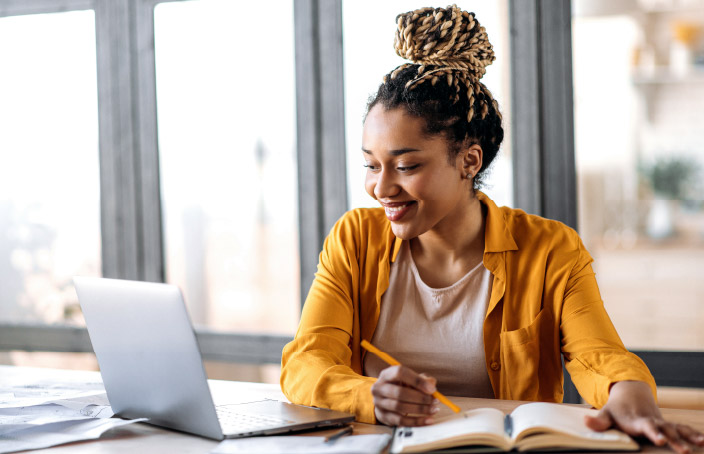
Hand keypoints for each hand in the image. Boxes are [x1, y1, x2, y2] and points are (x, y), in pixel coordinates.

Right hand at [371, 365, 439, 425]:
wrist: (386, 400)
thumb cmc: (401, 387)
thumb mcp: (410, 380)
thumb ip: (423, 380)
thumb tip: (431, 387)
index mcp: (387, 375)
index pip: (400, 373)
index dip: (417, 380)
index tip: (431, 389)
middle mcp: (379, 387)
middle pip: (399, 393)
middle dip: (420, 398)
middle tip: (434, 401)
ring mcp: (379, 403)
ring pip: (400, 407)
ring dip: (420, 409)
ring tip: (433, 410)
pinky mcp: (383, 416)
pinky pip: (400, 421)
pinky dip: (416, 421)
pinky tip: (428, 420)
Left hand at [585, 381, 703, 453]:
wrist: (630, 395)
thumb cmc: (617, 409)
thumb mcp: (606, 413)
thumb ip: (599, 421)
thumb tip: (586, 421)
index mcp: (637, 420)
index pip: (645, 426)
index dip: (652, 432)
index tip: (659, 439)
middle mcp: (652, 421)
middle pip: (664, 430)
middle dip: (674, 440)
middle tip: (684, 450)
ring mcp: (661, 422)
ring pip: (676, 428)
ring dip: (688, 436)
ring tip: (699, 443)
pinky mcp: (667, 424)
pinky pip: (682, 428)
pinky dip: (692, 433)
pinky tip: (703, 441)